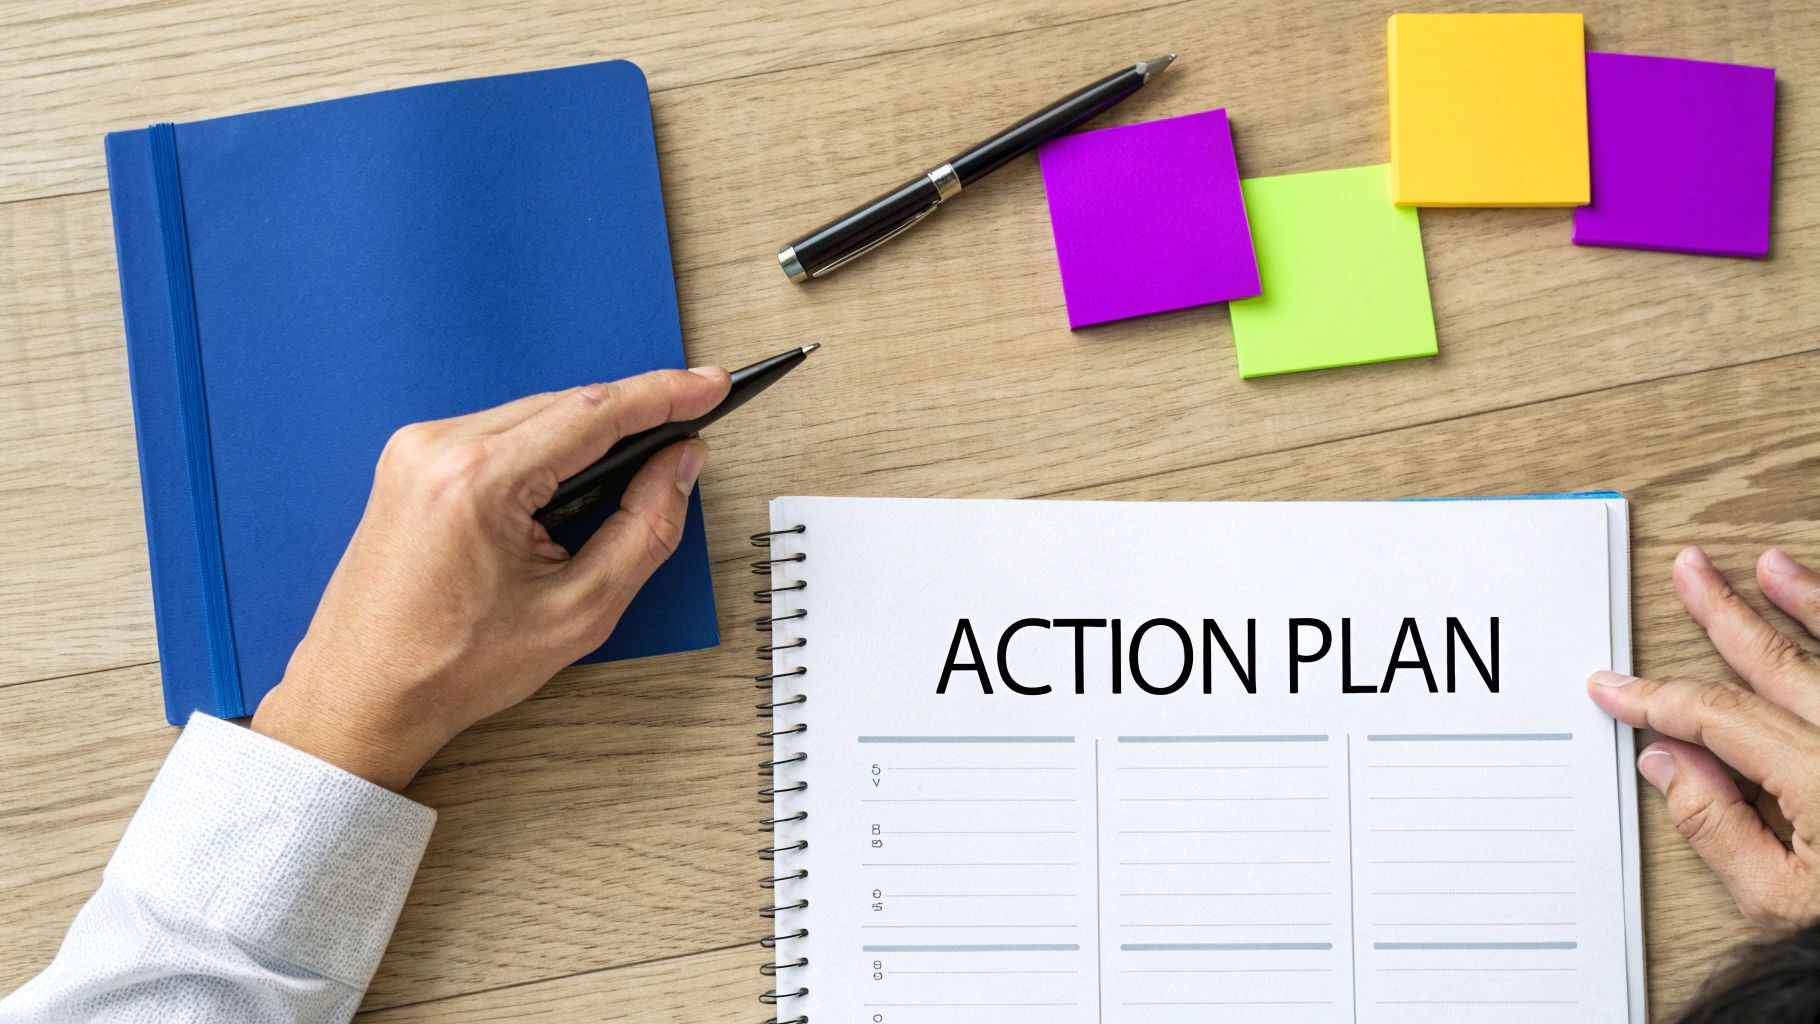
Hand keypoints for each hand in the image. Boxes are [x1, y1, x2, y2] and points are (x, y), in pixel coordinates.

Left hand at [251, 367, 731, 789]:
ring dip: (586, 437)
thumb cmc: (451, 668)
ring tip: (631, 475)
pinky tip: (569, 485)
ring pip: (532, 415)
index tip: (711, 382)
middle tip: (688, 436)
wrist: (361, 697)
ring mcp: (414, 451)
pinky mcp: (408, 464)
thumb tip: (678, 465)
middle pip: (565, 406)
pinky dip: (544, 450)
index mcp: (477, 479)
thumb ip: (645, 528)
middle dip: (632, 417)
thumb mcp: (579, 611)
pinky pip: (497, 434)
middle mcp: (437, 448)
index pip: (595, 412)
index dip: (665, 393)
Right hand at [1588, 545, 1819, 929]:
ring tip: (1773, 569)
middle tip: (1693, 574)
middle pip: (1784, 665)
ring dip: (1807, 604)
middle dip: (1727, 616)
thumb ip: (1720, 831)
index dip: (1658, 698)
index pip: (1720, 719)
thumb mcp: (1781, 904)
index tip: (1614, 687)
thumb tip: (1667, 765)